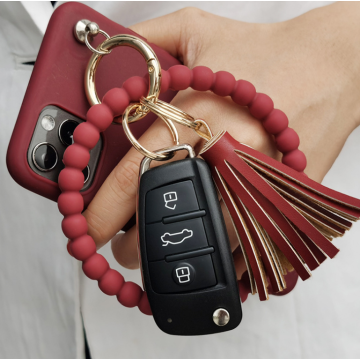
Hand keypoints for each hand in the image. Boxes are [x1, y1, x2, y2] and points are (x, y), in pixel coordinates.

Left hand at [83, 3, 359, 279]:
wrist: (330, 65)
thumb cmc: (266, 51)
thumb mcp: (196, 29)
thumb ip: (145, 40)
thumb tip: (104, 51)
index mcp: (197, 118)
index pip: (134, 177)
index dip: (101, 212)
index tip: (86, 228)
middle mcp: (226, 156)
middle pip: (166, 221)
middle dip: (133, 245)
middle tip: (121, 244)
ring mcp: (259, 184)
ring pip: (207, 244)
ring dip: (176, 257)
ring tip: (157, 252)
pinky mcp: (284, 201)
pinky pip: (250, 248)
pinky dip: (224, 261)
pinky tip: (207, 254)